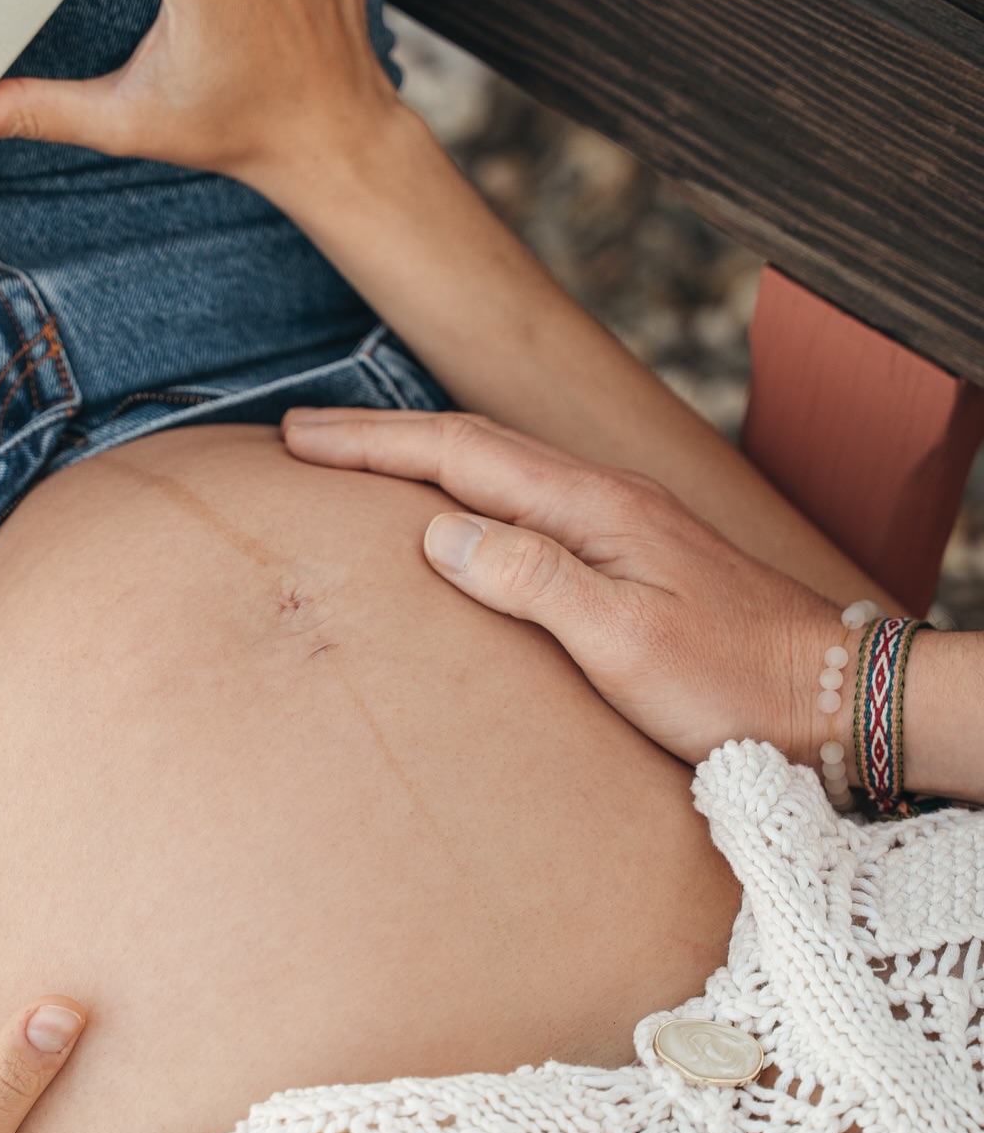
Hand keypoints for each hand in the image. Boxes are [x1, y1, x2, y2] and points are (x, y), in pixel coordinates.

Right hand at [283, 407, 845, 767]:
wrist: (832, 697)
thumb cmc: (733, 682)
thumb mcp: (625, 640)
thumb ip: (532, 579)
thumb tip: (440, 532)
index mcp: (594, 508)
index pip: (461, 456)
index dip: (374, 444)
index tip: (300, 436)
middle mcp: (604, 500)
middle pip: (474, 448)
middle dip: (383, 439)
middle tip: (304, 436)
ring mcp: (620, 525)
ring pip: (501, 473)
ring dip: (423, 462)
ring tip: (360, 466)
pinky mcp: (631, 557)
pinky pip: (528, 509)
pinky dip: (470, 496)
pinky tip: (457, 517)